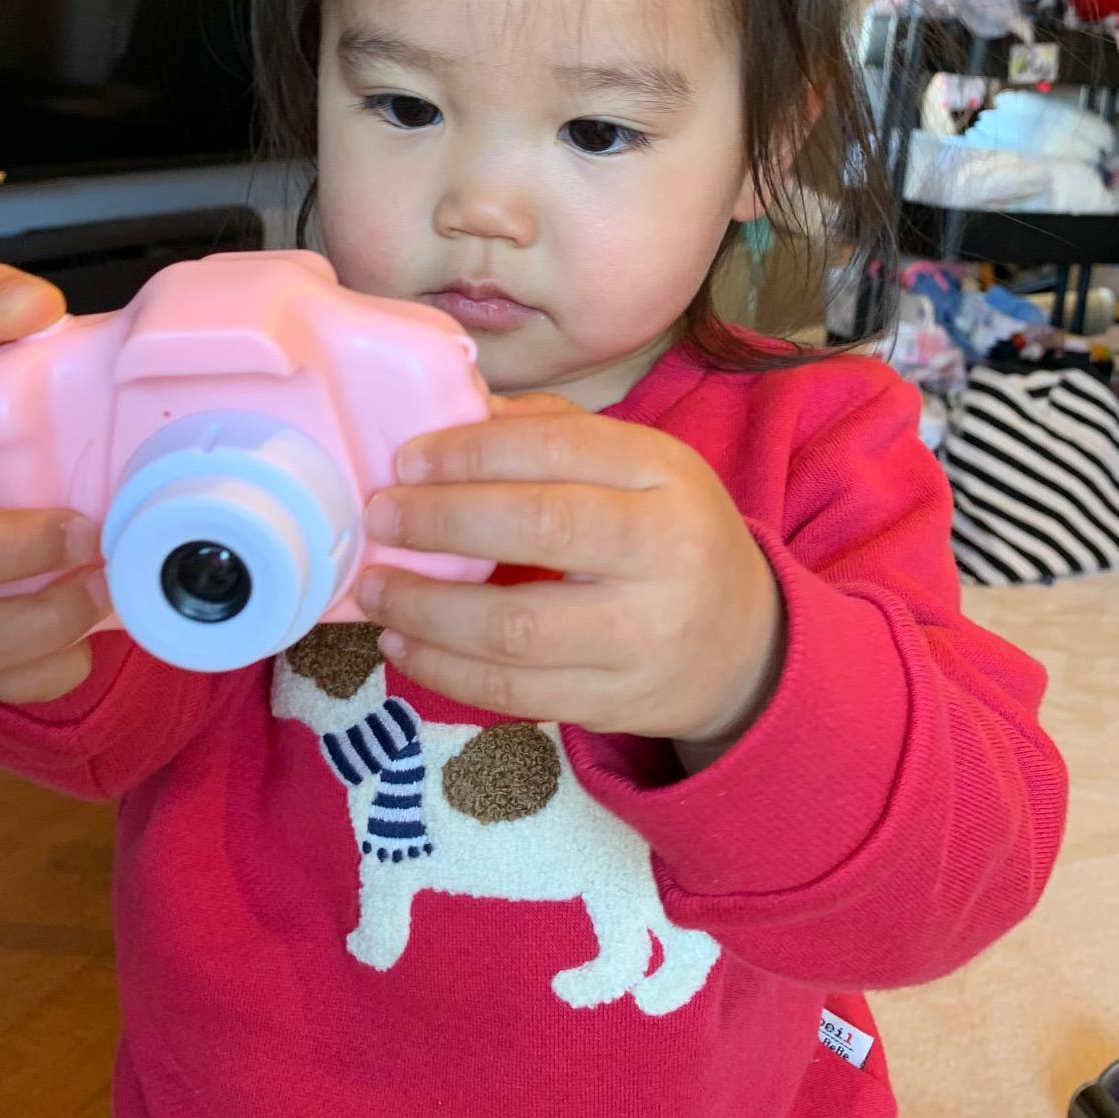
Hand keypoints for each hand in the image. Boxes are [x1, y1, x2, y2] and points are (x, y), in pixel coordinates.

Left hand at [354, 391, 784, 744]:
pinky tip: (403, 641)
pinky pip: (515, 695)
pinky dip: (445, 670)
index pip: (561, 447)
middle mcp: (664, 552)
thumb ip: (551, 431)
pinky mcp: (615, 703)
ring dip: (428, 607)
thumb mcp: (639, 465)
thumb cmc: (666, 533)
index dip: (474, 451)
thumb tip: (453, 414)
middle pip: (540, 530)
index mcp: (666, 475)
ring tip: (376, 587)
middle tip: (381, 516)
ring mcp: (642, 637)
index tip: (407, 459)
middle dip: (442, 521)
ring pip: (517, 627)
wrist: (743, 645)